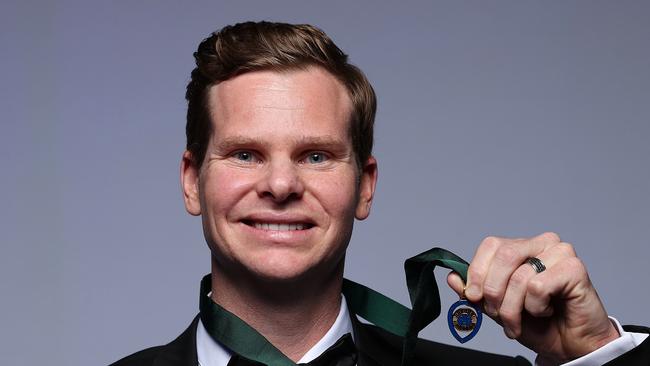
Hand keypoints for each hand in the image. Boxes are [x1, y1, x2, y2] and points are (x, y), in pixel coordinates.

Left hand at [447, 232, 619, 363]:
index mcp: (521, 247)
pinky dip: (536, 307)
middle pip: (503, 256)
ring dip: (513, 308)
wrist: (570, 345)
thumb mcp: (497, 307)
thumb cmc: (538, 323)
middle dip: (493, 292)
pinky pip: (538, 286)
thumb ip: (475, 290)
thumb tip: (453, 277)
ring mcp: (559, 252)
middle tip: (498, 314)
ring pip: (519, 276)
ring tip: (519, 321)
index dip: (477, 271)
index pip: (491, 245)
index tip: (472, 296)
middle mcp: (541, 244)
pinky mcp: (574, 268)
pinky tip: (546, 310)